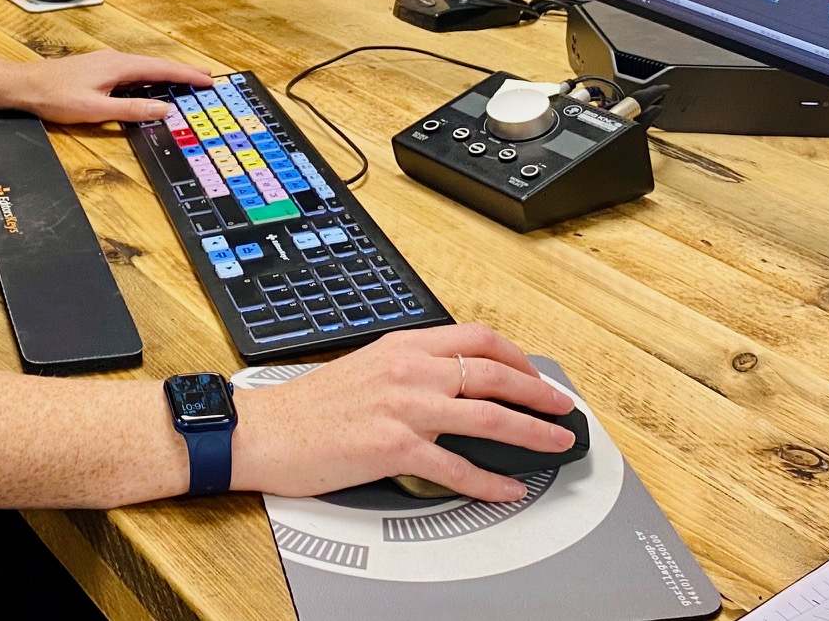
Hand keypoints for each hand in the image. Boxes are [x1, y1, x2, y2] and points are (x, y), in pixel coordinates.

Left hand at [7, 49, 210, 124]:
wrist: (25, 85)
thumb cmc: (55, 96)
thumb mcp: (96, 110)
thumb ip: (131, 110)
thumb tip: (162, 109)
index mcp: (118, 66)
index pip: (161, 69)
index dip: (186, 75)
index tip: (207, 79)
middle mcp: (115, 59)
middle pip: (156, 65)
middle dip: (181, 72)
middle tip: (205, 78)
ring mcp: (106, 62)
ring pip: (144, 67)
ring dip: (165, 74)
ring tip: (185, 81)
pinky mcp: (98, 68)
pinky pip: (132, 71)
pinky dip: (149, 76)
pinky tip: (150, 84)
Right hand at [230, 322, 575, 500]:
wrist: (266, 430)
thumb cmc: (309, 405)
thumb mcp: (365, 366)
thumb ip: (408, 368)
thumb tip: (450, 382)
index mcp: (401, 345)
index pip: (475, 338)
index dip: (516, 356)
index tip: (534, 374)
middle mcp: (407, 370)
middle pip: (491, 373)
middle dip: (537, 391)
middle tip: (562, 408)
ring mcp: (403, 409)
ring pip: (486, 416)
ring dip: (530, 432)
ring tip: (554, 443)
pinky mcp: (394, 449)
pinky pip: (456, 467)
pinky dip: (489, 481)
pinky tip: (508, 489)